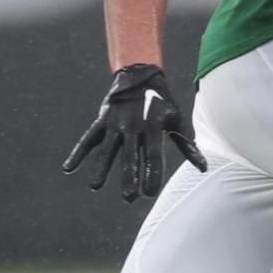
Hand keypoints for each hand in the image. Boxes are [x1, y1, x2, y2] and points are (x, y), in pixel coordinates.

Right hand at [62, 64, 207, 202]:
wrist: (139, 74)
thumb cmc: (162, 103)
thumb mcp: (177, 120)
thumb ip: (187, 145)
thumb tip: (203, 168)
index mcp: (153, 126)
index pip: (153, 154)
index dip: (152, 173)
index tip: (150, 192)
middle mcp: (133, 125)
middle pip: (130, 155)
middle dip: (129, 176)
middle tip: (128, 197)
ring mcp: (115, 123)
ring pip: (107, 149)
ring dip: (101, 167)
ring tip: (95, 186)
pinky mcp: (102, 120)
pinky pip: (89, 138)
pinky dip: (78, 152)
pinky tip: (69, 168)